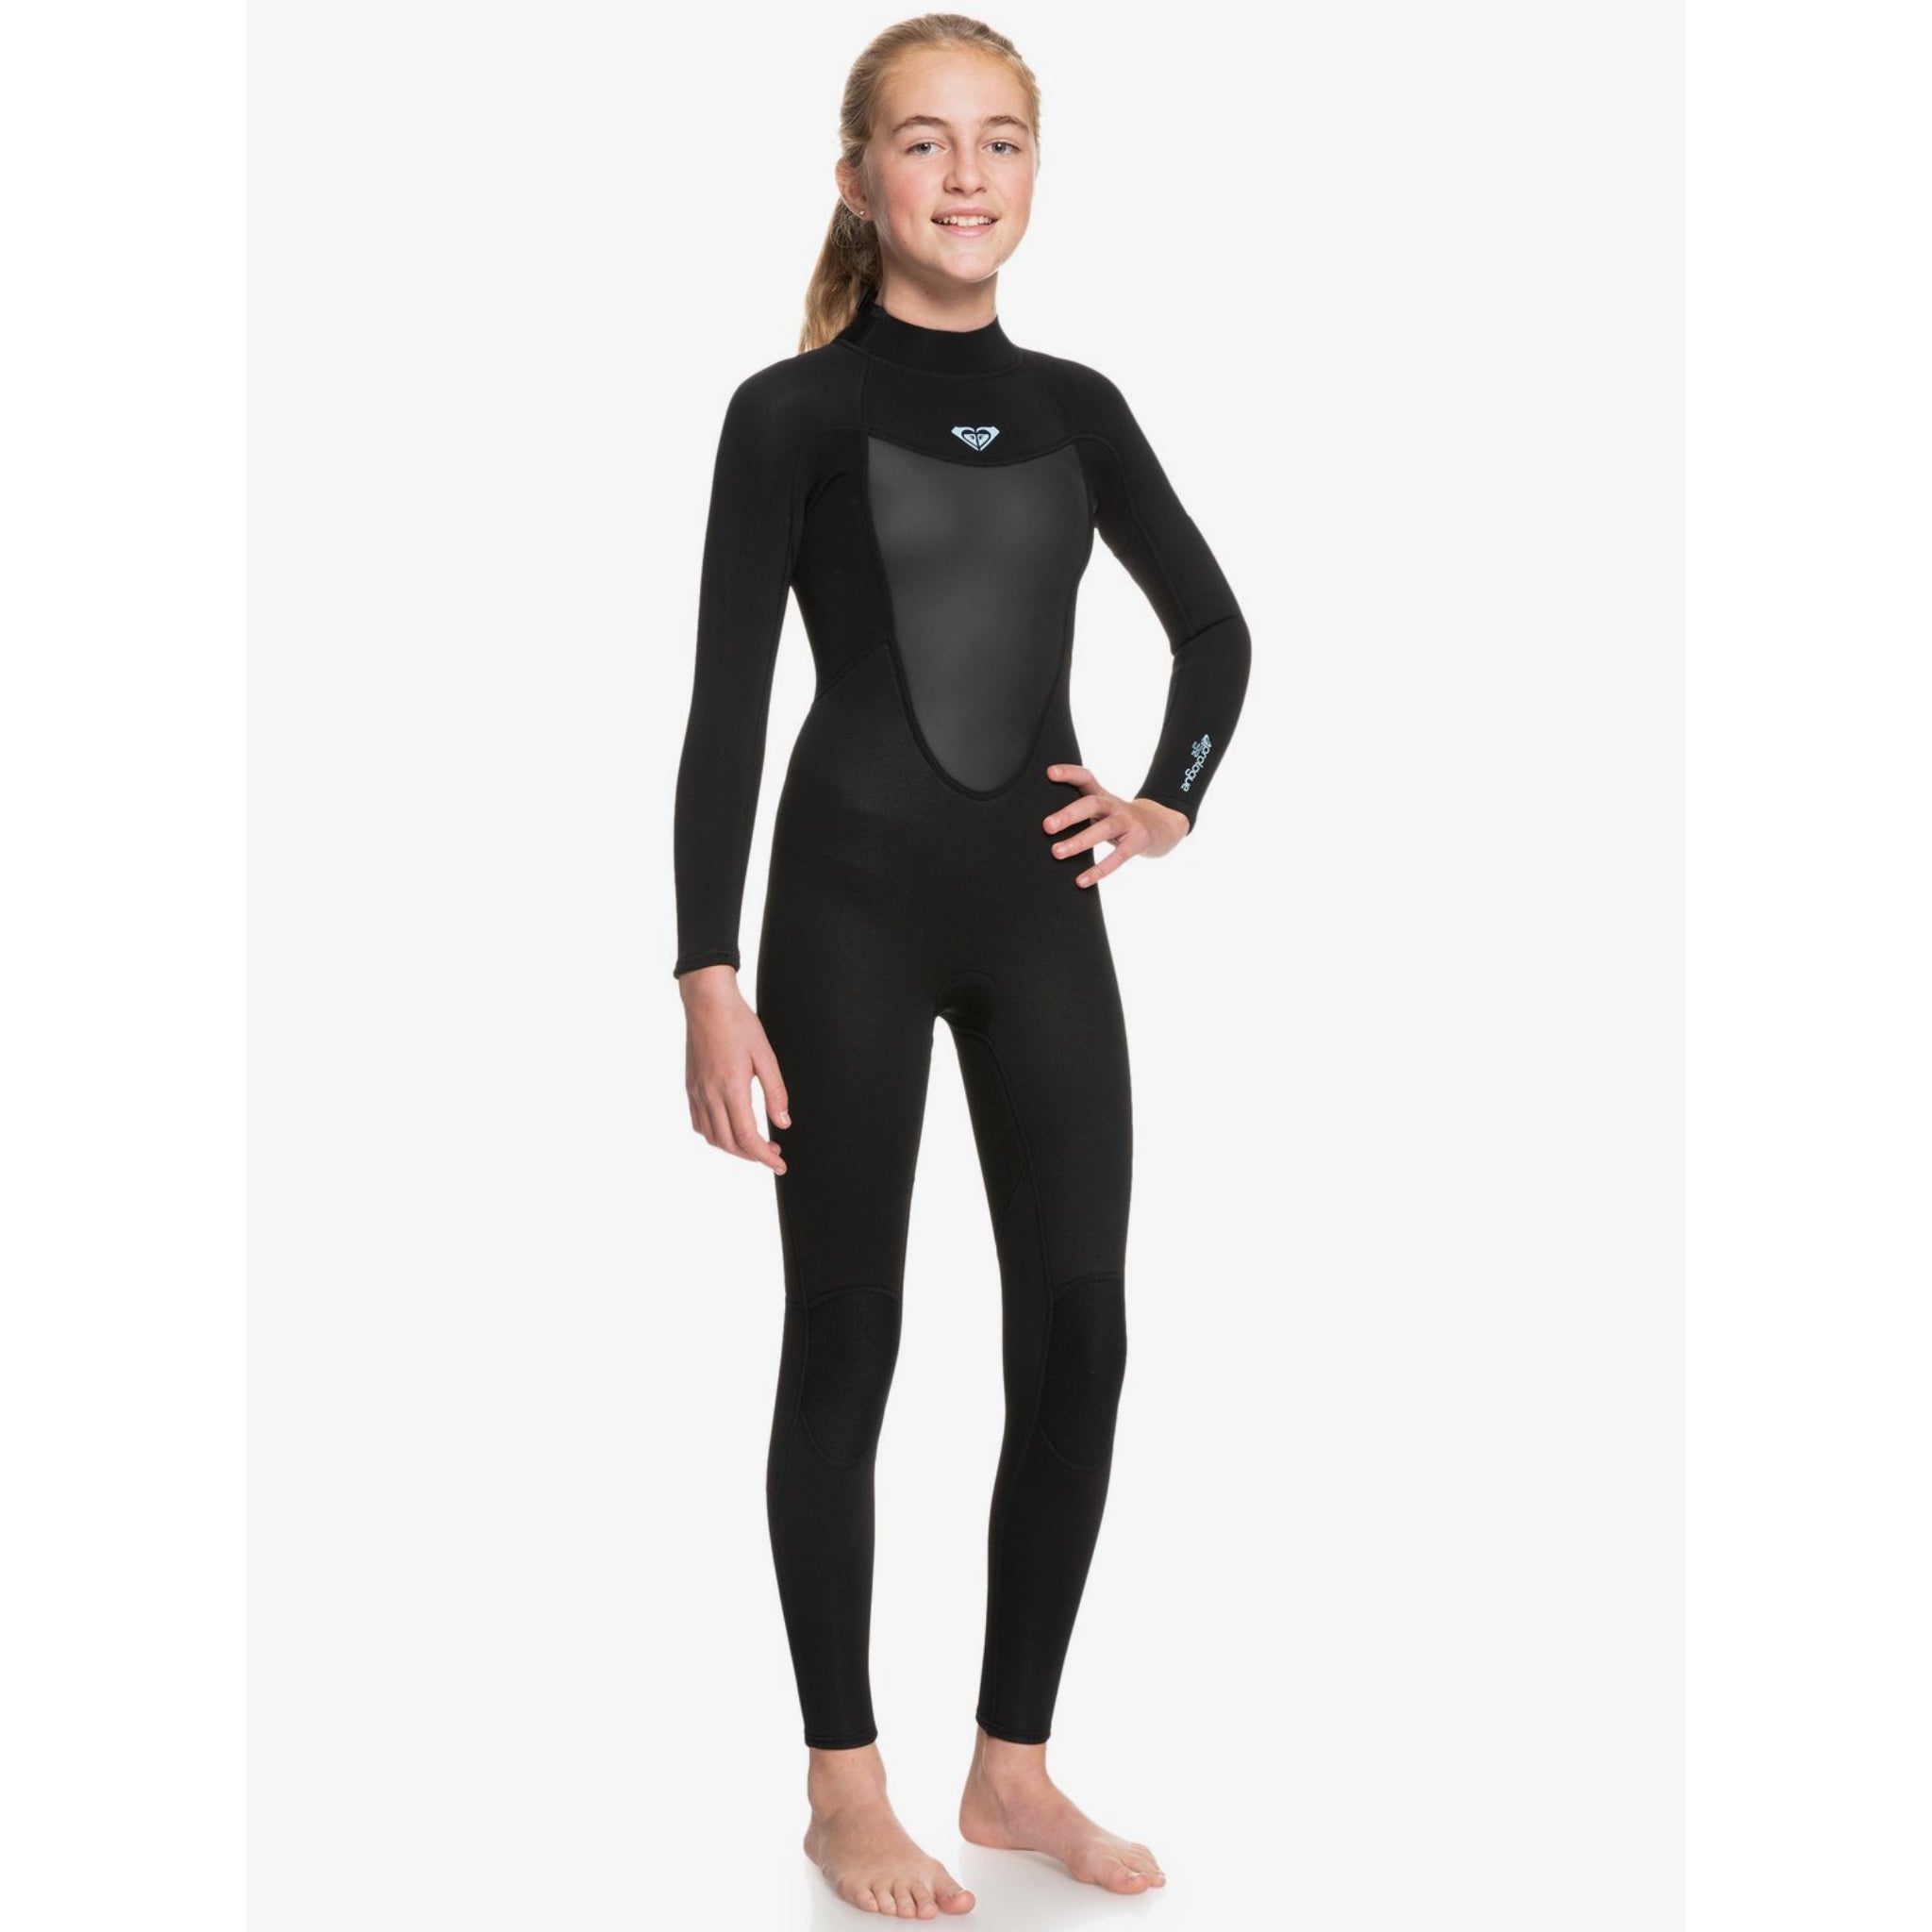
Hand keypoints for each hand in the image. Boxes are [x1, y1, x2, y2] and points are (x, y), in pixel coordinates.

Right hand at [680, 965, 790, 1172]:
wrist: (707, 1002)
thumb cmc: (739, 1023)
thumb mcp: (766, 1056)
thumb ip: (776, 1092)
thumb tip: (783, 1124)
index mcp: (731, 1087)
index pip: (747, 1137)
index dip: (764, 1157)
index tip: (780, 1164)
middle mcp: (710, 1094)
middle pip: (729, 1143)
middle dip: (752, 1156)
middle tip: (773, 1154)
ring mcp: (697, 1092)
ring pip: (712, 1137)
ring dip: (734, 1148)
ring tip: (755, 1144)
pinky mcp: (691, 1087)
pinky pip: (699, 1122)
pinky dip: (715, 1135)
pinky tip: (729, 1129)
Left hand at [1041, 763, 1190, 885]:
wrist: (1163, 827)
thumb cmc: (1122, 820)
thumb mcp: (1104, 809)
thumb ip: (1081, 811)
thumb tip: (1045, 825)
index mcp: (1103, 796)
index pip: (1086, 778)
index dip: (1069, 773)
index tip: (1050, 773)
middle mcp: (1115, 806)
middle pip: (1092, 804)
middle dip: (1069, 814)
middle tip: (1047, 826)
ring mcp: (1129, 823)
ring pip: (1103, 829)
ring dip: (1079, 841)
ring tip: (1057, 852)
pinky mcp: (1138, 842)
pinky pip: (1118, 857)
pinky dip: (1099, 870)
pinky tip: (1081, 881)